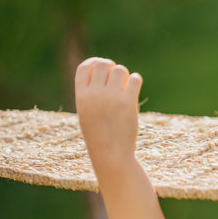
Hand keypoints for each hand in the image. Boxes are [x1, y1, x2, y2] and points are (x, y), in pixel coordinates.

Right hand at [75, 57, 142, 175]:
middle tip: (118, 79)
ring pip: (120, 70)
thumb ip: (92, 94)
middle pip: (103, 64)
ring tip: (126, 87)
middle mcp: (94, 94)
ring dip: (125, 75)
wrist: (111, 156)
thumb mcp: (88, 114)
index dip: (94, 63)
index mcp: (81, 96)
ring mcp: (111, 97)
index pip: (85, 67)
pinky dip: (136, 80)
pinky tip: (134, 88)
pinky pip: (135, 79)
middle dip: (111, 67)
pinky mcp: (128, 102)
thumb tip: (106, 71)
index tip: (102, 67)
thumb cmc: (100, 137)